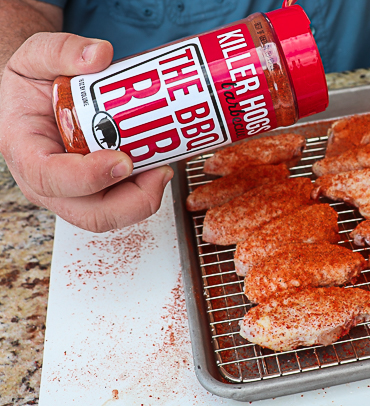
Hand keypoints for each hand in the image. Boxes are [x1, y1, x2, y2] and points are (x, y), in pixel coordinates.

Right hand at [0, 33, 173, 232]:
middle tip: (161, 170)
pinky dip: (147, 189)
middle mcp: (51, 183)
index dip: (89, 177)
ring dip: (146, 197)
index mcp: (27, 152)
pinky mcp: (100, 190)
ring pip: (113, 214)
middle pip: (91, 214)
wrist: (36, 98)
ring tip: (166, 166)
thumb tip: (99, 55)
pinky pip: (124, 202)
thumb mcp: (35, 56)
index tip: (122, 160)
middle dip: (133, 201)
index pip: (50, 179)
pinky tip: (162, 162)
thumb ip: (61, 50)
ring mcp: (77, 192)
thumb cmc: (31, 85)